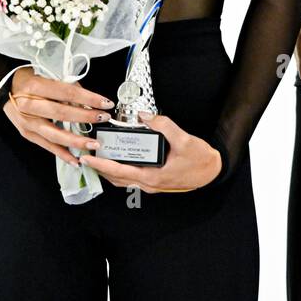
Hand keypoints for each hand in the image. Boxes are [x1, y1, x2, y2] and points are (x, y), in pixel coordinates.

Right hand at [2, 64, 113, 167]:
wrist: (6, 89)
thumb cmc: (30, 80)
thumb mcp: (47, 75)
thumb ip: (68, 87)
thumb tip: (89, 102)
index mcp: (35, 86)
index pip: (67, 93)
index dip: (88, 98)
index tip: (105, 103)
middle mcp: (29, 105)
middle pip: (62, 113)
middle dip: (85, 117)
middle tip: (103, 119)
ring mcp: (27, 122)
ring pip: (54, 134)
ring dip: (76, 141)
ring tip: (93, 144)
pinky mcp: (27, 134)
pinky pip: (47, 146)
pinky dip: (62, 154)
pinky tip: (75, 160)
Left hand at [79, 113, 222, 191]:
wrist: (212, 171)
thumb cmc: (200, 160)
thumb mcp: (184, 140)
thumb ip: (164, 125)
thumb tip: (145, 116)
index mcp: (153, 177)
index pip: (119, 172)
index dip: (101, 165)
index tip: (88, 159)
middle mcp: (149, 184)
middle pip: (117, 179)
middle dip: (100, 169)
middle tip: (88, 157)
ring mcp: (152, 185)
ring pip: (124, 180)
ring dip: (109, 171)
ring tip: (99, 158)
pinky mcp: (155, 181)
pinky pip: (132, 178)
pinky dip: (121, 171)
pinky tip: (119, 161)